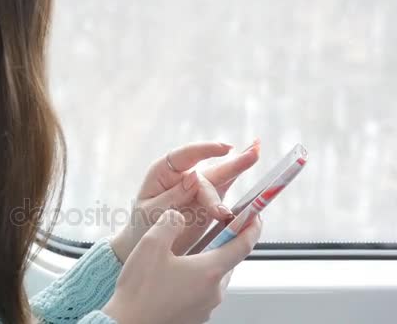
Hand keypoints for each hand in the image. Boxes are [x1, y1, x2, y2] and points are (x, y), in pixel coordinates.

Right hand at [103, 210, 261, 323]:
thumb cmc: (139, 292)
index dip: (252, 226)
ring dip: (209, 259)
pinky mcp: (195, 315)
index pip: (243, 245)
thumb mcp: (151, 245)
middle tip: (216, 224)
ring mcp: (206, 306)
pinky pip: (203, 290)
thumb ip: (170, 222)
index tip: (254, 214)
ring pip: (215, 275)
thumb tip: (179, 216)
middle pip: (230, 259)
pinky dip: (197, 276)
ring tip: (188, 248)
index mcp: (209, 272)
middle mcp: (213, 291)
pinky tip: (176, 272)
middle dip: (226, 240)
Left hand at [111, 140, 260, 261]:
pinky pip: (223, 191)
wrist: (144, 247)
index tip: (226, 149)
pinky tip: (250, 165)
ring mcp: (196, 189)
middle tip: (253, 155)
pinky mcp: (206, 203)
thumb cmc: (141, 227)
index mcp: (163, 173)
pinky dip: (236, 183)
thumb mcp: (150, 213)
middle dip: (231, 165)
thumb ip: (172, 196)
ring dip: (238, 168)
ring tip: (255, 154)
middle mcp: (182, 177)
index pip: (184, 155)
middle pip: (208, 170)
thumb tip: (194, 176)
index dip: (205, 150)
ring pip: (220, 178)